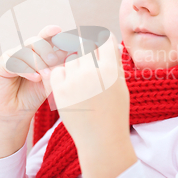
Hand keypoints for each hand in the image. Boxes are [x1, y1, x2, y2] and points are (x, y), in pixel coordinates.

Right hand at [0, 24, 68, 121]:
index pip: (44, 37)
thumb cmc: (35, 95)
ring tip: (45, 76)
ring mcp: (11, 56)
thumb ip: (58, 67)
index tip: (59, 30)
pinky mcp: (0, 65)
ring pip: (25, 51)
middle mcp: (23, 51)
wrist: (16, 113)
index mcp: (37, 52)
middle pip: (36, 41)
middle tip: (53, 60)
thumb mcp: (51, 81)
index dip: (51, 31)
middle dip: (46, 49)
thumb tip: (71, 53)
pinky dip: (26, 69)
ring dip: (38, 62)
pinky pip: (14, 61)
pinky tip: (35, 78)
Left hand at [44, 31, 129, 148]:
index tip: (98, 45)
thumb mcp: (120, 84)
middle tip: (87, 63)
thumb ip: (113, 61)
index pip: (103, 39)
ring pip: (70, 59)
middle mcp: (93, 71)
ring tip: (81, 81)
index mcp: (111, 68)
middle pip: (85, 46)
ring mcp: (75, 80)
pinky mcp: (60, 90)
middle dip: (86, 51)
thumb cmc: (115, 111)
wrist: (101, 139)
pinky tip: (70, 87)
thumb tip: (106, 37)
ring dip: (74, 65)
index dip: (101, 40)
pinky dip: (62, 76)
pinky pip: (57, 71)